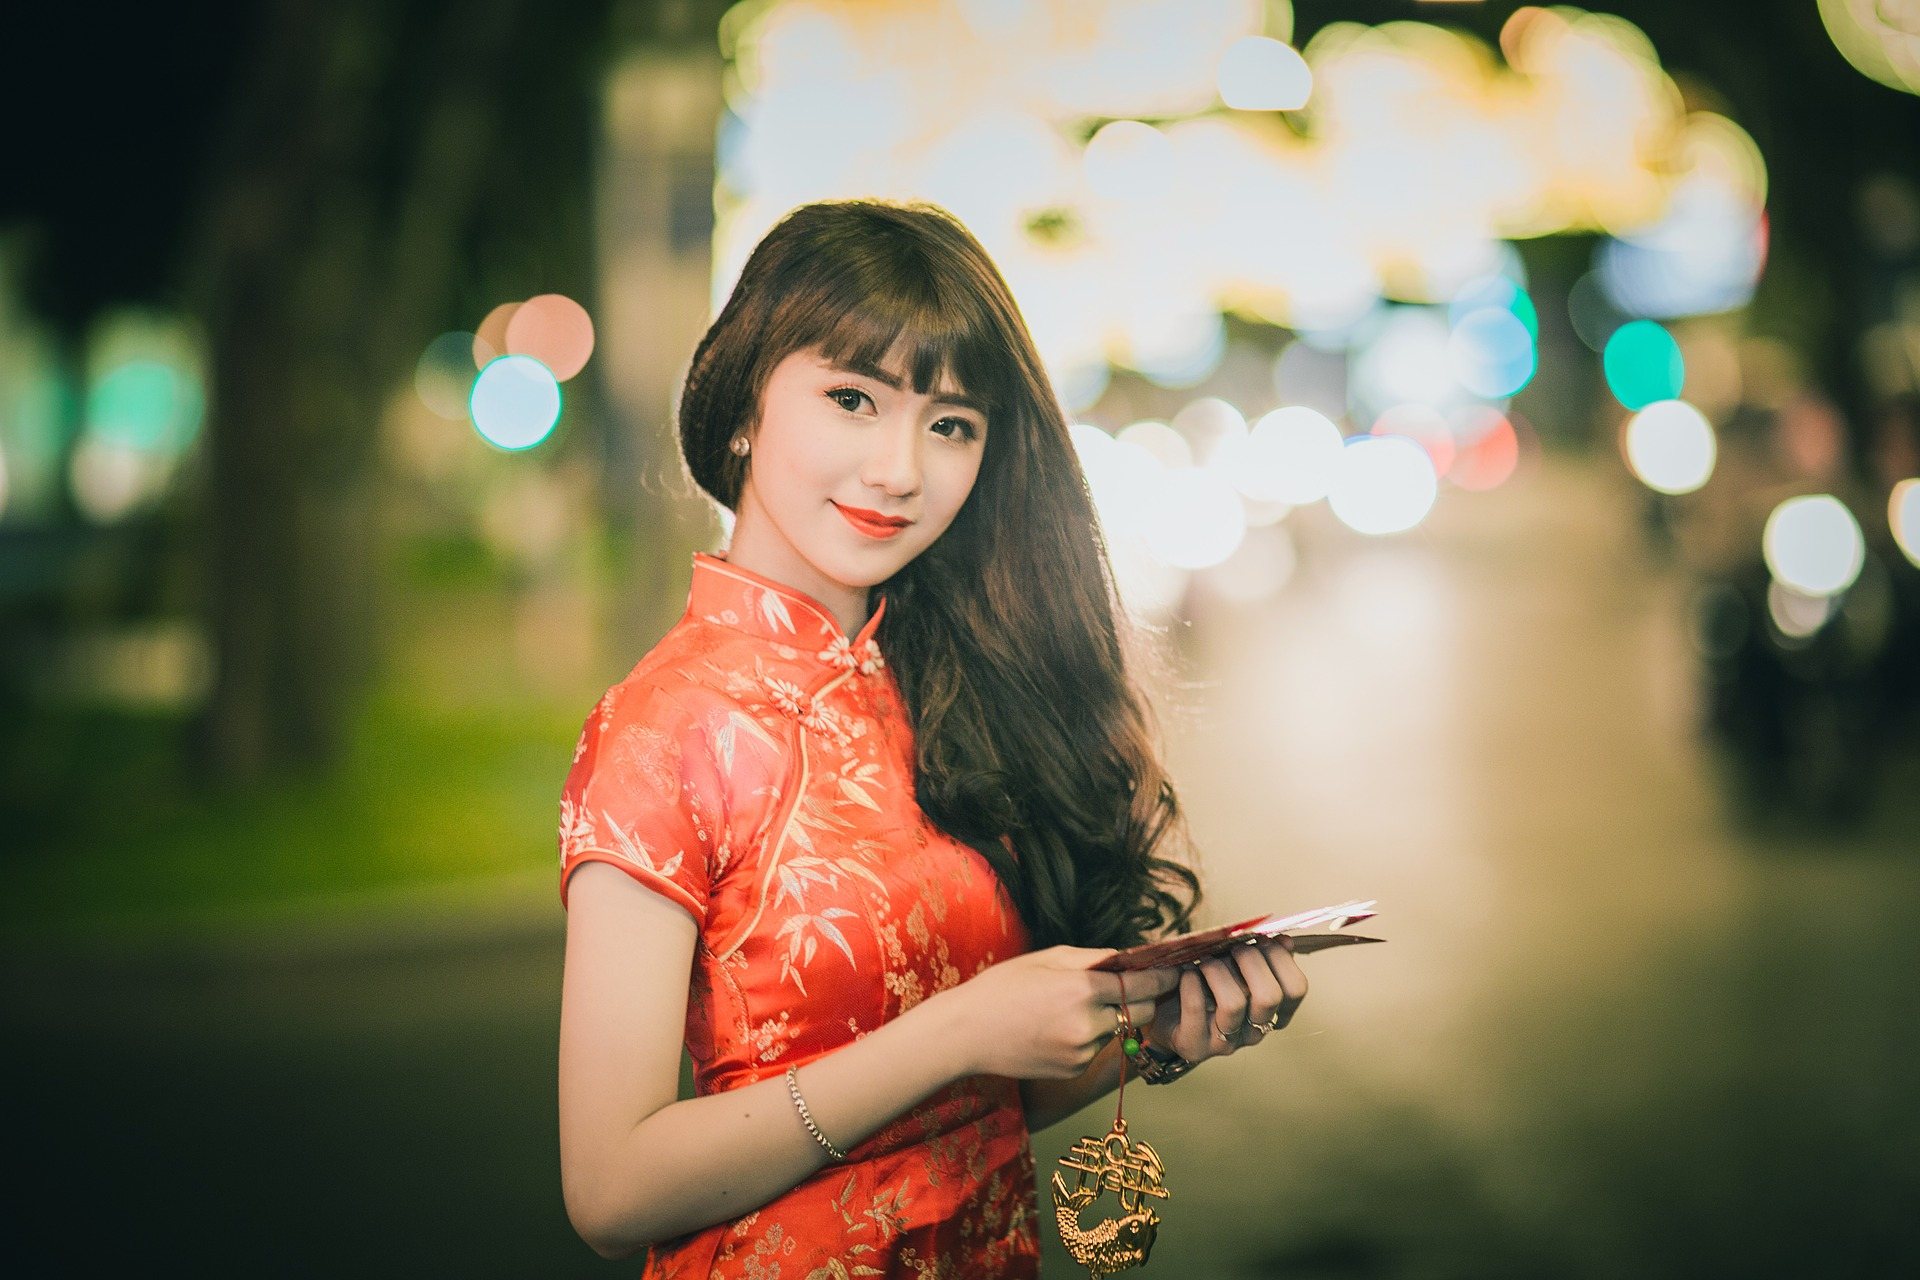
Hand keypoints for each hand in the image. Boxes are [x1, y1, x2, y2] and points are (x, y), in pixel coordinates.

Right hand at [931, 946, 1177, 1079]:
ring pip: (1118, 1032)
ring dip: (1111, 1018)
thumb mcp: (1047, 958)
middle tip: (1135, 985)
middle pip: (1140, 1013)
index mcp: (1082, 990)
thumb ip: (1093, 958)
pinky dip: (1090, 1037)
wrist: (965, 1035)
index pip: (1141, 984)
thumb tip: (1127, 957)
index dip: (1162, 977)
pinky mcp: (1073, 1071)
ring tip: (1076, 1006)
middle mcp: (1088, 1025)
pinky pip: (1096, 1050)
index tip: (1175, 971)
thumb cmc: (1002, 988)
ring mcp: (1081, 1053)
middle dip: (1142, 999)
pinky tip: (1059, 1027)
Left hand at [1144, 938, 1306, 1065]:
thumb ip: (1261, 954)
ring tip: (1203, 963)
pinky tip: (1185, 975)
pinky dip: (1190, 983)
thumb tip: (1285, 940)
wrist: (1161, 1012)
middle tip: (1230, 949)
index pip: (1296, 988)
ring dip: (1216, 971)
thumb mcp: (1233, 965)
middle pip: (1269, 996)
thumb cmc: (1202, 984)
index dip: (1280, 957)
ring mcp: (1226, 1043)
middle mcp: (1254, 1030)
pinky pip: (1196, 1008)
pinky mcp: (1195, 1046)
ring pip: (1234, 1003)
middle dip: (1249, 960)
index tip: (1259, 941)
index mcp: (1270, 1010)